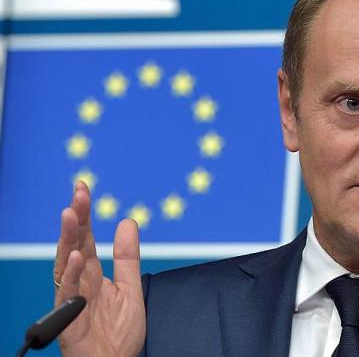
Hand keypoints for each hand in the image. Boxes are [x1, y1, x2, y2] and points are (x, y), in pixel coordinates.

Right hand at [53, 181, 145, 356]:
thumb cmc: (118, 333)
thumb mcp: (129, 288)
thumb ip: (127, 257)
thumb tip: (127, 222)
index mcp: (93, 275)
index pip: (86, 238)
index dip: (85, 214)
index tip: (83, 188)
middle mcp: (80, 283)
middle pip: (75, 245)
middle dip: (76, 218)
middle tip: (79, 192)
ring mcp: (72, 301)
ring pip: (66, 264)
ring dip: (68, 239)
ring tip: (71, 214)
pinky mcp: (70, 321)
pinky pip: (68, 294)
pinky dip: (72, 274)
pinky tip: (77, 256)